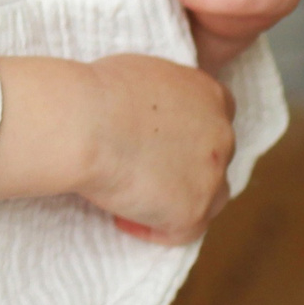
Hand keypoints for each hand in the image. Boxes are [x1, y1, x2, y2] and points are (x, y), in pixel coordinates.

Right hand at [77, 54, 235, 244]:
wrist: (82, 124)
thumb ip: (157, 93)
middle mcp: (221, 135)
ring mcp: (211, 177)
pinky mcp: (191, 212)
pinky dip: (153, 228)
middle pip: (214, 158)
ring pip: (210, 198)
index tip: (160, 136)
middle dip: (186, 165)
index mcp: (207, 94)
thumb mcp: (136, 74)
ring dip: (179, 199)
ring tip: (137, 199)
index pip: (215, 114)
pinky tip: (122, 220)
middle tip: (145, 168)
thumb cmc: (93, 91)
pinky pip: (180, 231)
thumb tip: (141, 110)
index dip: (189, 128)